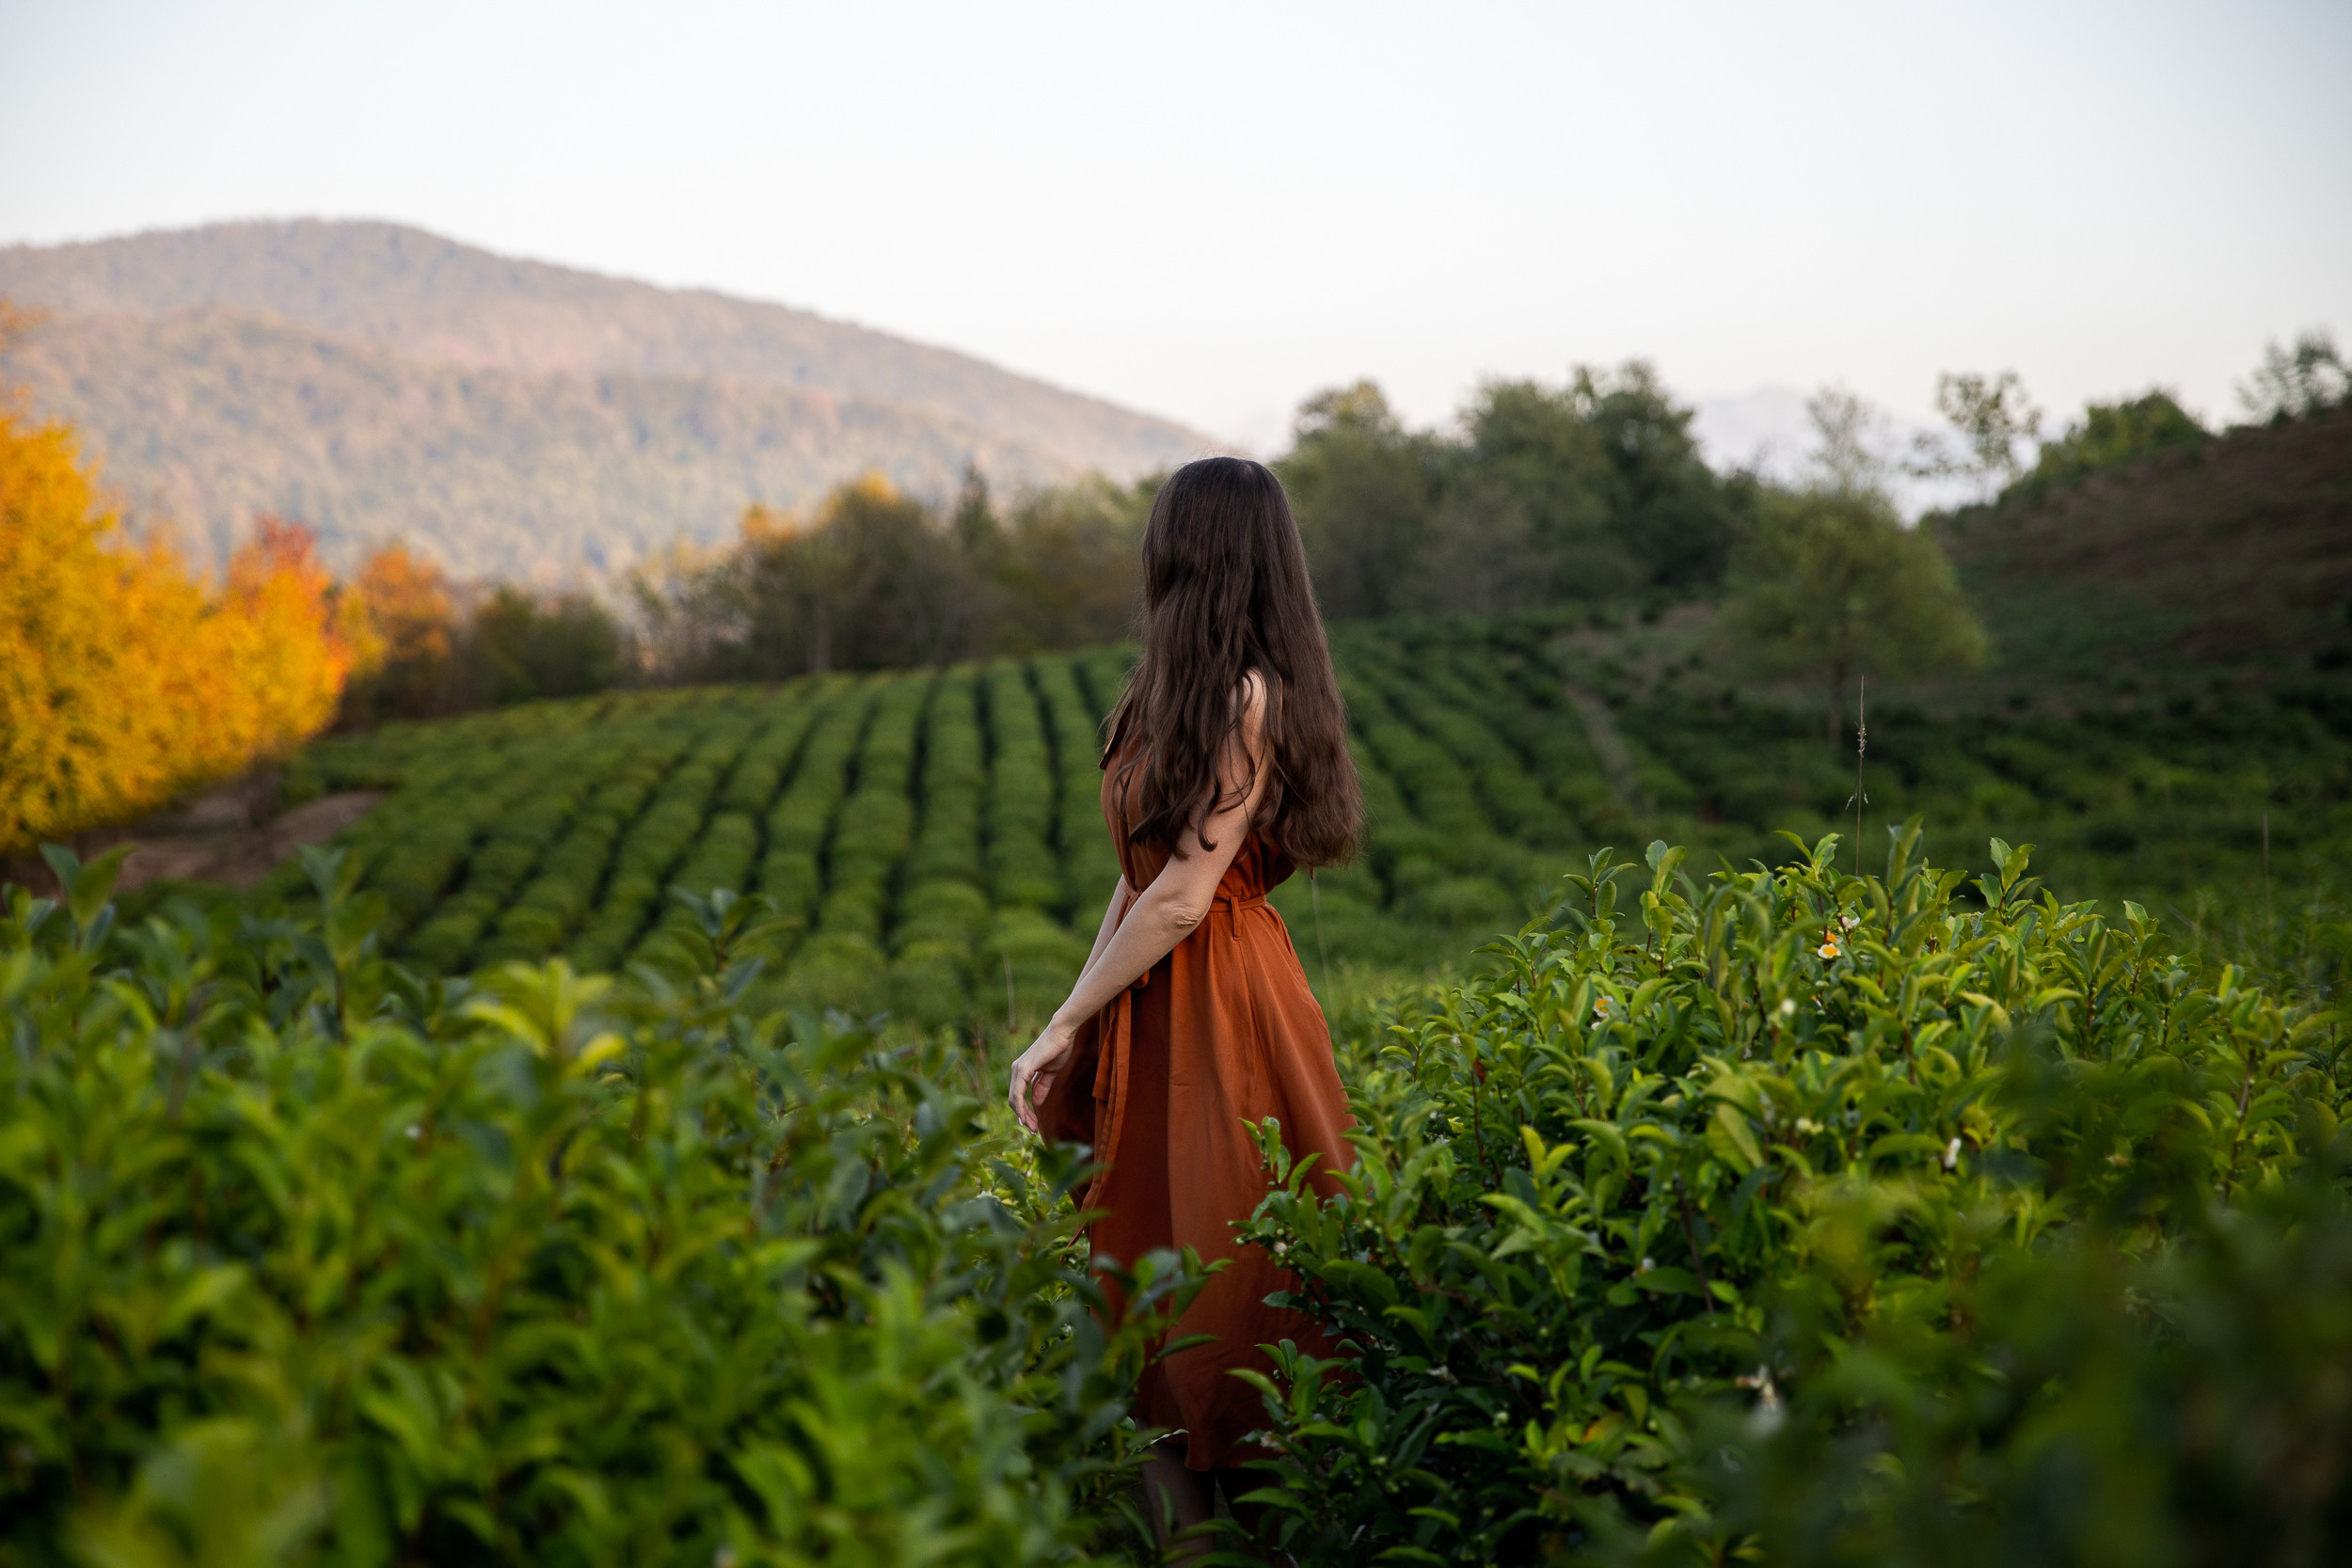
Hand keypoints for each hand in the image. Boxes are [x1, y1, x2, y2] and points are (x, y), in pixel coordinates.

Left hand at [1007, 1018, 1077, 1134]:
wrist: (1063, 1033)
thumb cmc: (1058, 1049)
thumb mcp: (1050, 1073)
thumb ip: (1042, 1087)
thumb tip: (1037, 1103)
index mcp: (1022, 1071)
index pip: (1018, 1097)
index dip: (1025, 1113)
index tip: (1034, 1126)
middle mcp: (1016, 1070)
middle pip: (1014, 1101)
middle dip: (1024, 1118)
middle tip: (1034, 1131)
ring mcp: (1018, 1069)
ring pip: (1014, 1100)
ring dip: (1023, 1116)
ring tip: (1033, 1128)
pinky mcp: (1024, 1069)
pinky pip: (1018, 1093)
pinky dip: (1021, 1107)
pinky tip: (1026, 1117)